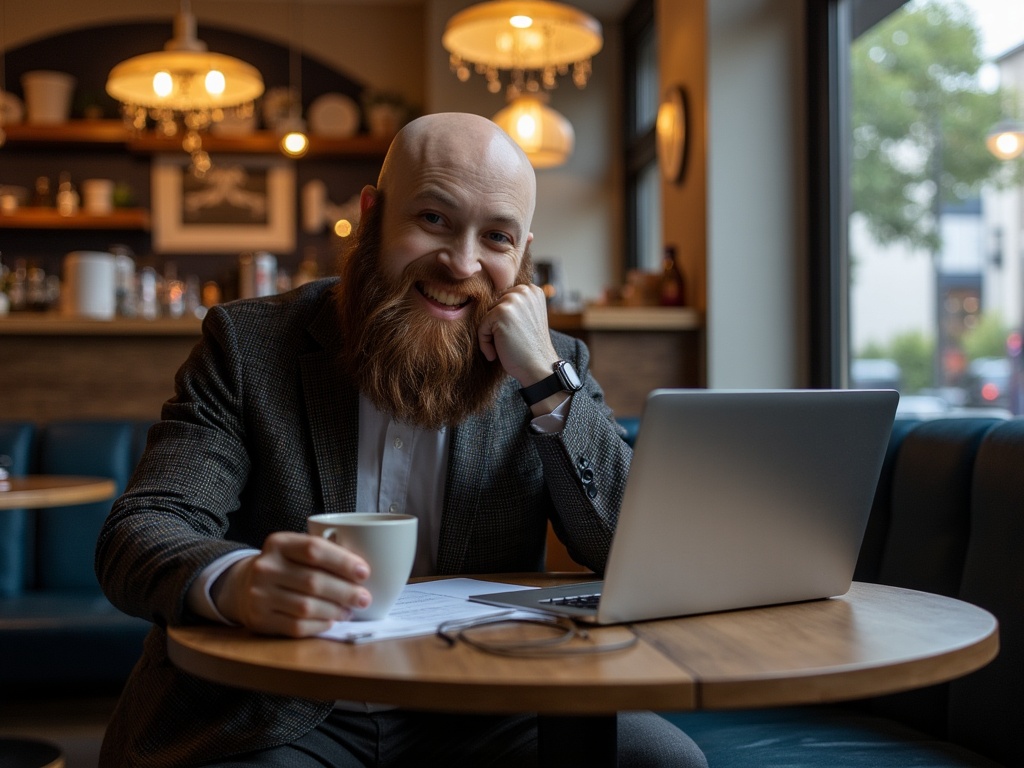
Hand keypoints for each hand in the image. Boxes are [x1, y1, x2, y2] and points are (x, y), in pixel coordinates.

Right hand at [211, 532, 371, 636]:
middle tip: (364, 598)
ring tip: (350, 611)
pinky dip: (319, 625)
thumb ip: (323, 552)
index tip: (364, 572)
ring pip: (306, 607)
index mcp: (279, 543)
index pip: (314, 550)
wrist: (243, 586)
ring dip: (334, 611)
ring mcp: (259, 595)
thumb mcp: (295, 549)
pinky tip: (331, 621)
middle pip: (313, 581)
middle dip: (345, 592)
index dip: (342, 561)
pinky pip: (296, 626)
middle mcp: (265, 567)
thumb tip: (364, 569)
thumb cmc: (285, 566)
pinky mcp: (260, 619)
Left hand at [477, 283, 558, 386]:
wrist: (538, 367)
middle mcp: (525, 291)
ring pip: (487, 316)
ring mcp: (513, 300)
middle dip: (496, 326)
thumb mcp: (527, 318)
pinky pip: (481, 327)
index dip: (504, 320)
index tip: (513, 335)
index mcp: (532, 290)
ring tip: (503, 348)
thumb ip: (515, 306)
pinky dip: (485, 343)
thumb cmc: (530, 347)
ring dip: (490, 334)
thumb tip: (489, 302)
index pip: (503, 299)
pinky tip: (495, 354)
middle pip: (494, 306)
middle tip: (509, 343)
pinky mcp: (501, 312)